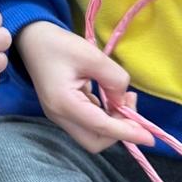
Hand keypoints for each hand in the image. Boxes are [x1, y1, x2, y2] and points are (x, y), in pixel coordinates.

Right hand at [17, 21, 153, 152]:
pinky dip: (104, 117)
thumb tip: (123, 99)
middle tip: (129, 104)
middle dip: (118, 131)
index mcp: (63, 103)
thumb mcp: (91, 55)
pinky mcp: (61, 111)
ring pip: (91, 135)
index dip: (128, 133)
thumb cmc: (58, 45)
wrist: (31, 39)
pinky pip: (87, 124)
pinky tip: (109, 98)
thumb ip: (114, 79)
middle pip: (94, 142)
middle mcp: (59, 115)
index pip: (101, 127)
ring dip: (112, 124)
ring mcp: (58, 115)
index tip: (150, 137)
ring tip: (123, 97)